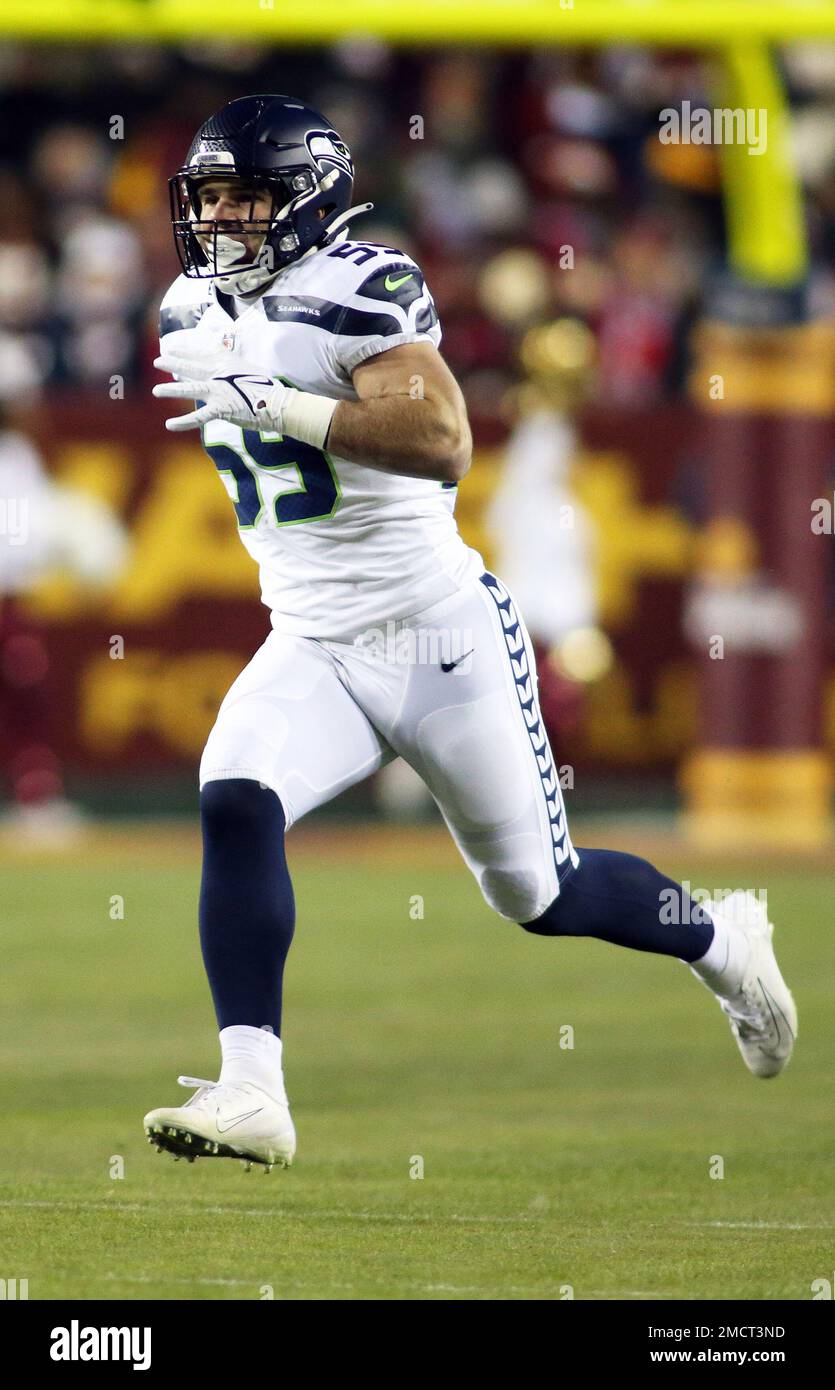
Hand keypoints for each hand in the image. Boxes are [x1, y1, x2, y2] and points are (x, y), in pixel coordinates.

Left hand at [152, 353, 290, 432]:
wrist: (278, 403)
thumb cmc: (267, 388)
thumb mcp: (249, 368)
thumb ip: (234, 363)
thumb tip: (226, 355)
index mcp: (227, 363)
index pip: (202, 354)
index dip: (186, 351)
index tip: (172, 348)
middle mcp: (220, 374)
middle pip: (192, 367)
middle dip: (173, 363)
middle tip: (158, 361)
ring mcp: (219, 391)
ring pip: (191, 388)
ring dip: (172, 390)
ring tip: (156, 391)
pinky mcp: (221, 409)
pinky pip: (199, 417)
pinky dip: (184, 422)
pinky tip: (169, 425)